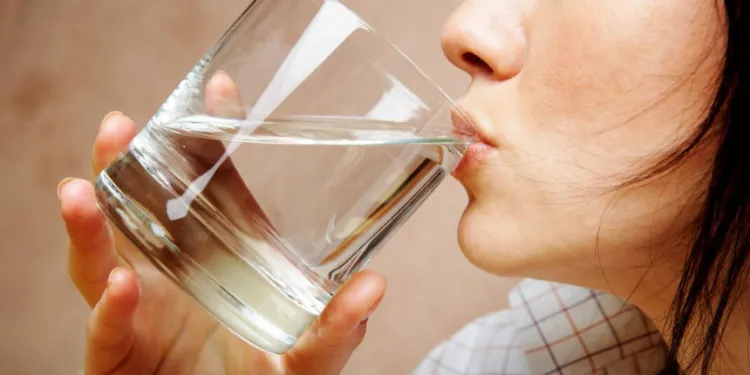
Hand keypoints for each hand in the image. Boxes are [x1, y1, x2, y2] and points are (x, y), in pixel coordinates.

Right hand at [59, 71, 385, 373]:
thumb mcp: (308, 355)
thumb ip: (335, 327)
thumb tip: (373, 286)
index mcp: (211, 258)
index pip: (204, 189)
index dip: (206, 141)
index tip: (221, 90)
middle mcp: (167, 275)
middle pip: (134, 212)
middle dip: (119, 167)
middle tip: (121, 128)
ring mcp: (136, 313)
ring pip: (99, 263)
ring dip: (88, 227)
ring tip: (83, 190)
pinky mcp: (117, 356)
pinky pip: (106, 331)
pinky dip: (111, 310)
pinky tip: (123, 287)